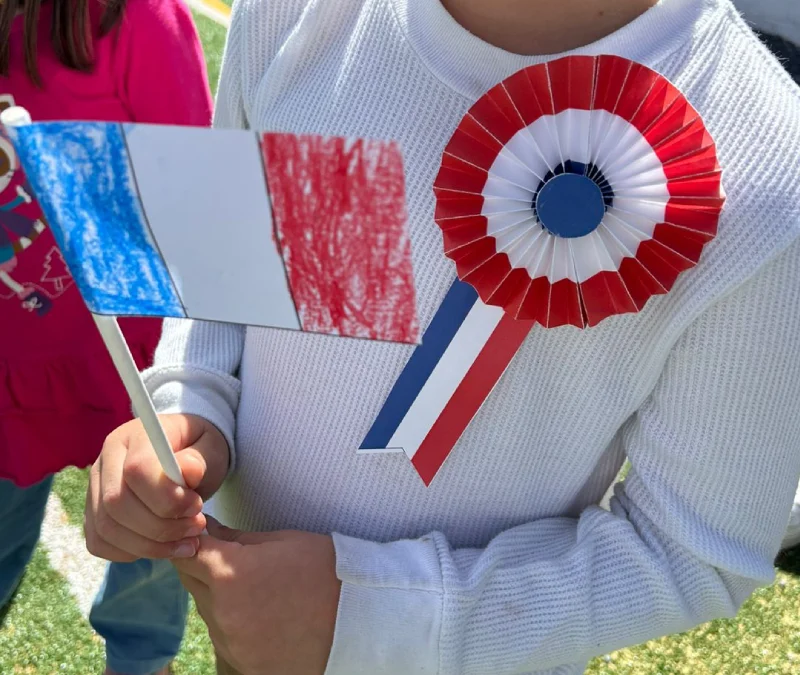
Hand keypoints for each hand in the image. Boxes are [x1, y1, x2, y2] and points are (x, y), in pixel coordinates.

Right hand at [85, 414, 229, 561]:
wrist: (185, 460)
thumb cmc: (198, 451)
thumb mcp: (210, 448)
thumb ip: (200, 459)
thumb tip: (189, 471)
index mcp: (135, 435)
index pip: (137, 470)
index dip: (167, 497)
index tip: (197, 507)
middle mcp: (106, 460)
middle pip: (117, 504)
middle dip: (160, 527)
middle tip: (195, 528)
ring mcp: (95, 488)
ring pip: (107, 528)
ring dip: (150, 545)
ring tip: (186, 543)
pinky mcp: (93, 514)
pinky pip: (100, 543)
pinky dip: (132, 553)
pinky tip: (162, 547)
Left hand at [174, 517, 340, 674]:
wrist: (362, 618)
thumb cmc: (327, 570)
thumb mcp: (283, 541)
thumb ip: (236, 538)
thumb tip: (207, 530)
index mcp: (230, 574)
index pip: (187, 553)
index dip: (193, 541)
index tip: (204, 536)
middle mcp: (223, 612)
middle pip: (193, 583)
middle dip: (206, 568)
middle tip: (235, 559)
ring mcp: (232, 644)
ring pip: (208, 613)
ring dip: (221, 599)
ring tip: (258, 590)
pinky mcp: (244, 665)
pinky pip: (226, 640)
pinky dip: (236, 626)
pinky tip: (263, 615)